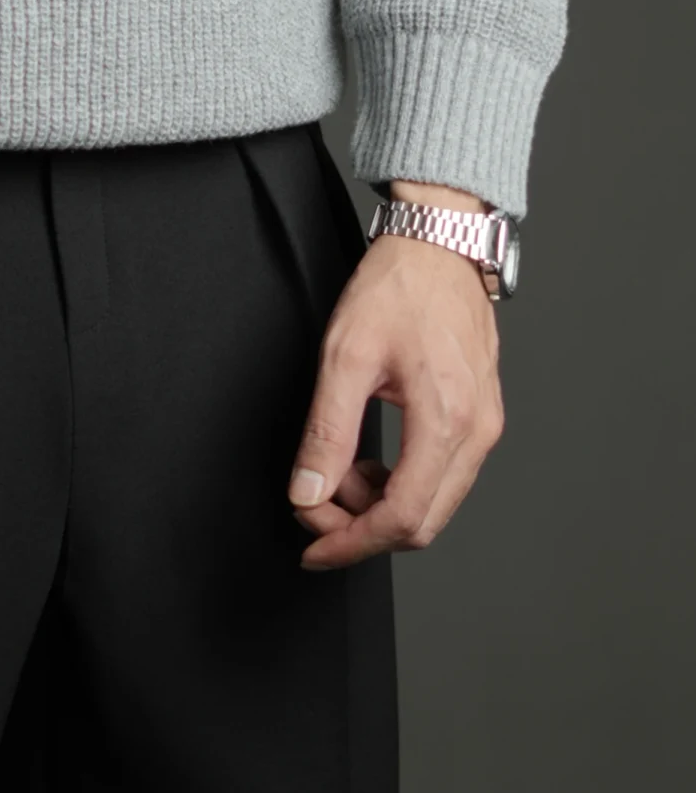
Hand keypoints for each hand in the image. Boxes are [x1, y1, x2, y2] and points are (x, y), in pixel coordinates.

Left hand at [286, 178, 504, 568]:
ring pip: (434, 504)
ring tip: (337, 469)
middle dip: (362, 527)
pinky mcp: (482, 417)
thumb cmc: (396, 288)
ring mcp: (486, 426)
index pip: (403, 516)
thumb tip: (307, 493)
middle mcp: (478, 432)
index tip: (313, 547)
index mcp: (447, 419)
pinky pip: (444, 476)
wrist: (439, 244)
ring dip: (380, 505)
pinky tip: (368, 459)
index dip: (352, 542)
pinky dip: (401, 483)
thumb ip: (326, 433)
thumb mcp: (345, 356)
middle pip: (423, 522)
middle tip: (314, 504)